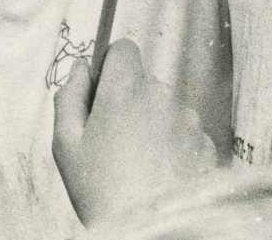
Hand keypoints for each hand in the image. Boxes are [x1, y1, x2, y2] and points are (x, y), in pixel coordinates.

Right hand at [52, 40, 217, 226]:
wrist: (153, 229)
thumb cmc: (104, 192)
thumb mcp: (66, 145)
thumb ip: (69, 97)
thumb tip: (80, 68)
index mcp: (126, 88)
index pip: (123, 48)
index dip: (109, 68)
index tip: (101, 94)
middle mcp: (162, 95)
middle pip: (143, 81)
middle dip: (127, 101)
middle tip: (111, 142)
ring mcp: (188, 118)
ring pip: (165, 107)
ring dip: (152, 124)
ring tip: (135, 166)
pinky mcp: (205, 143)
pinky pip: (185, 133)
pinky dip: (173, 146)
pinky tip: (158, 174)